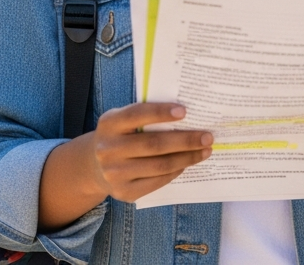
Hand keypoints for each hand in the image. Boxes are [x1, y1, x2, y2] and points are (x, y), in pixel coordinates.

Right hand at [86, 103, 211, 202]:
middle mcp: (108, 149)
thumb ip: (146, 116)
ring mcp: (114, 173)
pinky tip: (187, 164)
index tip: (185, 111)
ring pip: (160, 165)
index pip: (137, 114)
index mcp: (109, 124)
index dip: (161, 112)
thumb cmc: (121, 136)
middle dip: (186, 140)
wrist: (95, 166)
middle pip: (154, 144)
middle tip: (208, 137)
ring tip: (205, 151)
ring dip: (187, 158)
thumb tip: (187, 116)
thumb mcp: (123, 121)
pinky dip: (176, 171)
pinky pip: (157, 181)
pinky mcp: (124, 192)